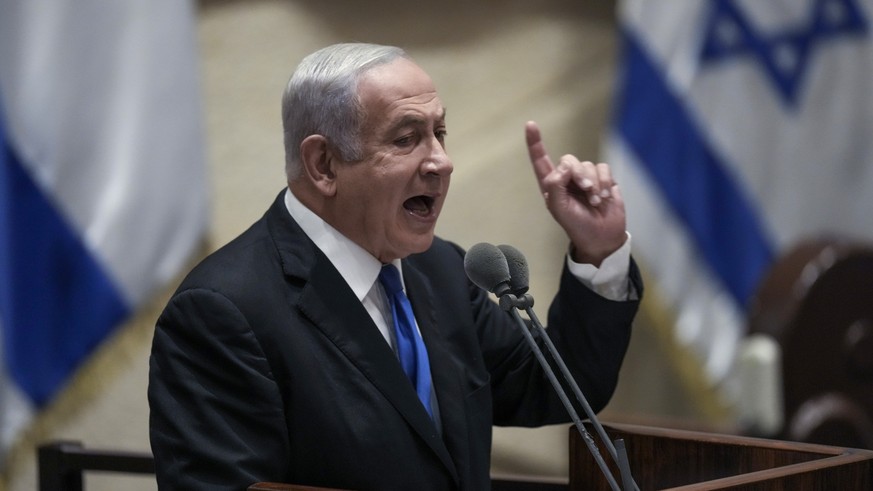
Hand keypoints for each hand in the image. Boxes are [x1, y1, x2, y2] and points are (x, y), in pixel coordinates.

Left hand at [526, 121, 626, 265]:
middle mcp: (567, 178)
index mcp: (551, 185)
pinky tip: (605, 196)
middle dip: (578, 174)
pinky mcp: (603, 178)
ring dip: (594, 183)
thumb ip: (556, 185)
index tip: (530, 125)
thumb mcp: (559, 209)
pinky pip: (603, 167)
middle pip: (569, 160)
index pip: (540, 161)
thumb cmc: (577, 225)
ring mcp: (586, 177)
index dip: (535, 143)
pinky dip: (605, 181)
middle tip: (585, 190)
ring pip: (588, 164)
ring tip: (595, 201)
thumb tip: (564, 165)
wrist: (602, 236)